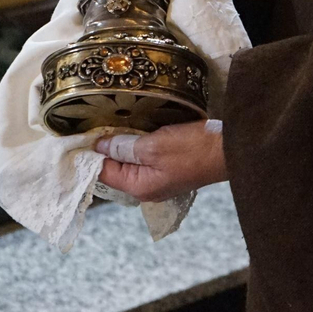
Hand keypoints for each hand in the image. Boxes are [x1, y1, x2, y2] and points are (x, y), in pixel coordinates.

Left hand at [96, 120, 226, 201]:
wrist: (230, 149)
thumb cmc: (194, 149)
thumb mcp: (155, 146)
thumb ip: (125, 147)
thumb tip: (101, 146)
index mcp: (140, 187)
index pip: (104, 173)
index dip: (92, 154)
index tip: (81, 133)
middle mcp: (147, 188)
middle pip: (116, 168)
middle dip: (106, 148)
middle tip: (95, 123)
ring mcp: (159, 179)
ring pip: (131, 162)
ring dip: (122, 144)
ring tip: (111, 123)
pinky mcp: (170, 167)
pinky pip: (145, 157)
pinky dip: (137, 144)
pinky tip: (135, 129)